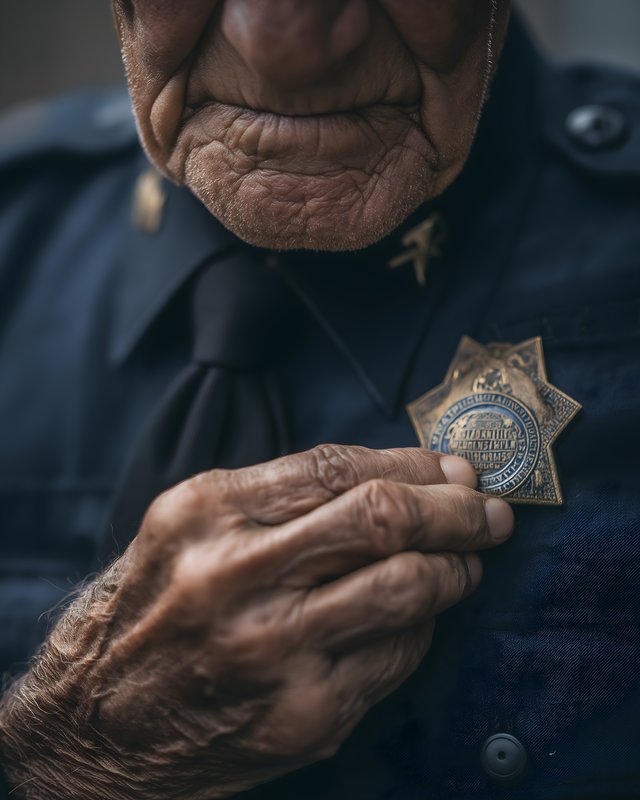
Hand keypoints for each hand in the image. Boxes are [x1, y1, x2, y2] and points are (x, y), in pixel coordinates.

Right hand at [0, 446, 512, 799]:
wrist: (95, 722)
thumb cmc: (151, 610)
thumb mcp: (189, 528)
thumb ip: (279, 498)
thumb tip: (396, 477)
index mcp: (205, 513)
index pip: (336, 467)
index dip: (411, 461)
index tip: (451, 466)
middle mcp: (234, 577)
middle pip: (381, 519)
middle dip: (454, 508)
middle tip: (486, 509)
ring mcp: (270, 651)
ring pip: (406, 588)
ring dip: (455, 568)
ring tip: (467, 561)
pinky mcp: (300, 716)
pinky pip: (396, 656)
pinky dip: (421, 627)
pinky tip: (416, 617)